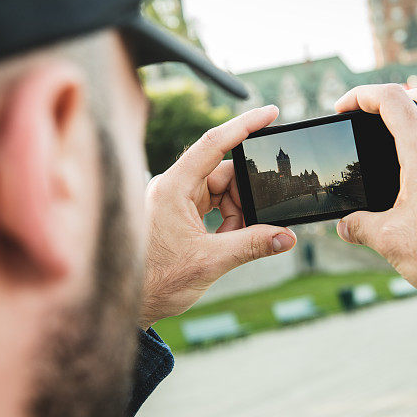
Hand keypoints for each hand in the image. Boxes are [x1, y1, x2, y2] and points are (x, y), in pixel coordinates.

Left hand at [139, 105, 296, 329]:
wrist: (129, 304)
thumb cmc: (156, 281)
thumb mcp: (210, 262)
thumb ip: (252, 246)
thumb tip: (287, 237)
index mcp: (173, 188)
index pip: (213, 144)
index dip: (244, 125)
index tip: (270, 112)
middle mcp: (172, 187)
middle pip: (223, 172)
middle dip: (246, 194)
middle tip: (262, 217)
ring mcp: (175, 200)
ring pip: (220, 191)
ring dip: (237, 213)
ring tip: (236, 240)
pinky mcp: (178, 213)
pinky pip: (212, 205)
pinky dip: (227, 221)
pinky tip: (228, 241)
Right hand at [334, 84, 416, 306]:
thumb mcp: (390, 240)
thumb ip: (360, 226)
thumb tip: (345, 225)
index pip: (393, 99)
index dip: (361, 95)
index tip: (341, 108)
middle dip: (399, 97)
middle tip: (375, 119)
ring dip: (415, 123)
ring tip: (387, 151)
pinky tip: (408, 184)